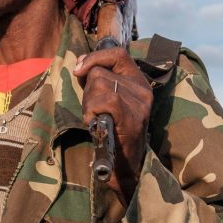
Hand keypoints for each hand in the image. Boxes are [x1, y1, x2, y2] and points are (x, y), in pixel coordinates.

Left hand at [74, 47, 152, 201]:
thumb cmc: (112, 135)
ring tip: (96, 119)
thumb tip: (81, 65)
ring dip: (88, 103)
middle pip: (101, 72)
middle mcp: (143, 90)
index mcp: (139, 83)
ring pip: (99, 84)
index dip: (95, 57)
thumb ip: (99, 82)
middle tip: (92, 111)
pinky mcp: (132, 116)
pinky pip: (104, 99)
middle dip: (87, 90)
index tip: (79, 69)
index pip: (118, 54)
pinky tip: (96, 124)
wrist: (126, 168)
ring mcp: (139, 103)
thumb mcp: (109, 103)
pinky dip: (92, 110)